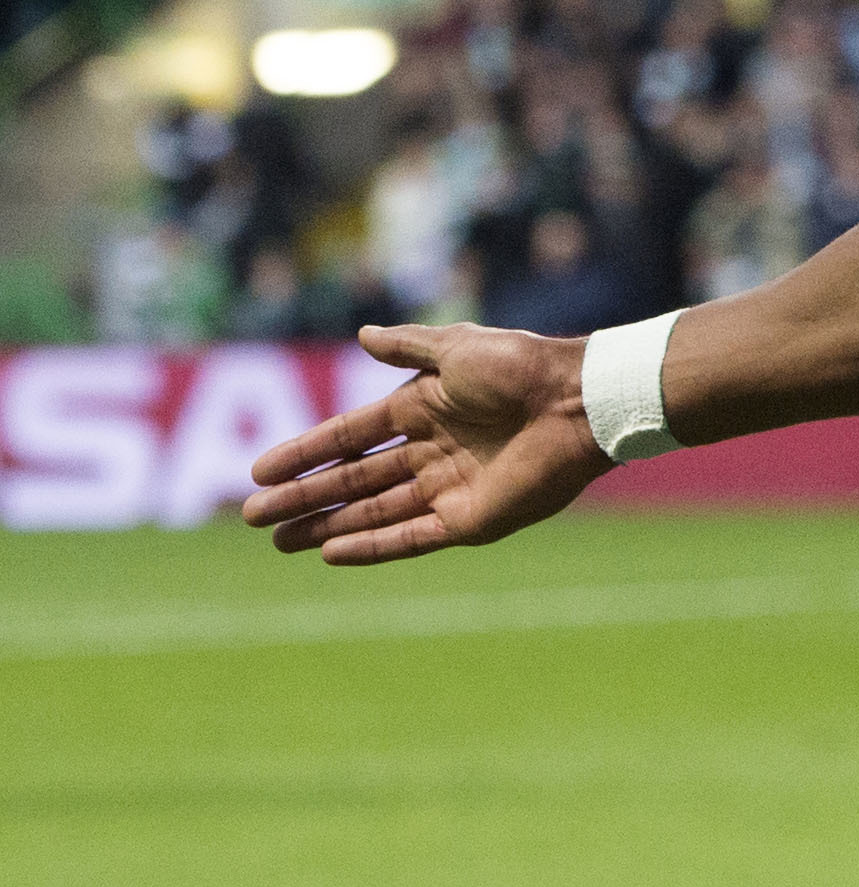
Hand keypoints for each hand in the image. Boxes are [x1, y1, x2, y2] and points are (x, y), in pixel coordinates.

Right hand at [241, 323, 613, 563]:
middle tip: (255, 516)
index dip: (305, 453)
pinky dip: (372, 546)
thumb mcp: (455, 347)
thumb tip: (363, 334)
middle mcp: (431, 450)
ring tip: (279, 541)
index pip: (349, 437)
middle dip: (305, 497)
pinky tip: (331, 552)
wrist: (576, 401)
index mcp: (423, 408)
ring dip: (327, 525)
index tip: (259, 471)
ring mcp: (450, 487)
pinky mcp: (471, 519)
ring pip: (374, 512)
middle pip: (353, 480)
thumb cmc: (520, 366)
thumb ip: (408, 347)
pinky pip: (411, 537)